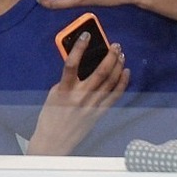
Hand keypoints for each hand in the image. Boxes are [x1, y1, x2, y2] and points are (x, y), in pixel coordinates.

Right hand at [27, 32, 129, 155]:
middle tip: (115, 45)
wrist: (54, 141)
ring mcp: (91, 106)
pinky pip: (114, 96)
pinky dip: (122, 83)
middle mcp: (80, 97)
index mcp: (64, 90)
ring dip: (118, 66)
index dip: (79, 47)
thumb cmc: (50, 116)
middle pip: (100, 72)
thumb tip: (80, 65)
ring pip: (110, 82)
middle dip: (110, 56)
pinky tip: (126, 73)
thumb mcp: (54, 93)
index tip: (86, 35)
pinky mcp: (99, 114)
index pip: (71, 64)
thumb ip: (66, 79)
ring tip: (121, 55)